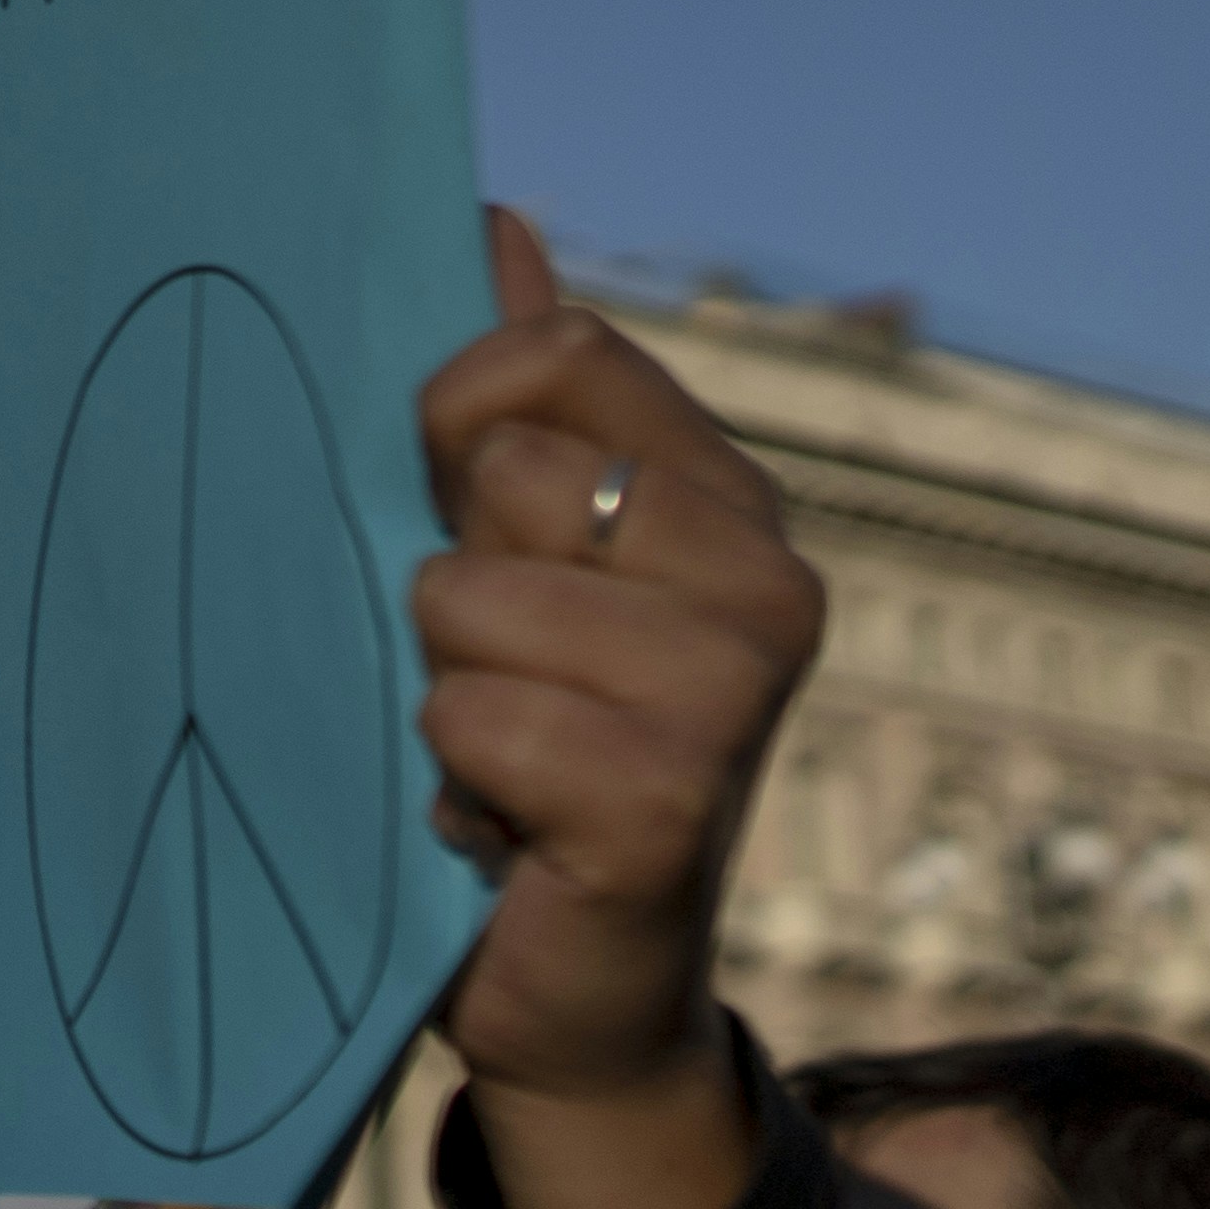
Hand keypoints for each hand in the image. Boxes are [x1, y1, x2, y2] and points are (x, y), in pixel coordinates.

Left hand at [412, 209, 828, 1208]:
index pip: (556, 354)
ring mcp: (732, 694)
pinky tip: (504, 831)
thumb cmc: (527, 750)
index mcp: (730, 499)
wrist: (572, 989)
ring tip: (498, 757)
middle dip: (447, 573)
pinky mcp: (668, 805)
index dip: (454, 421)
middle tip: (495, 673)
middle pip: (509, 468)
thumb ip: (514, 396)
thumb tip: (494, 219)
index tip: (454, 515)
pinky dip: (450, 779)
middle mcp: (766, 581)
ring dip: (442, 685)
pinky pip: (472, 718)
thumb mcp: (513, 555)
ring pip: (469, 595)